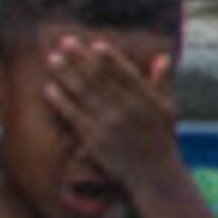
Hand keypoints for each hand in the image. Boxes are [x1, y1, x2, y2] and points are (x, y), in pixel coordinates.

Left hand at [45, 35, 181, 181]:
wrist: (154, 175)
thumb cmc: (161, 139)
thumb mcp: (168, 109)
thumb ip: (162, 83)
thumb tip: (162, 58)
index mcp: (147, 100)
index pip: (126, 74)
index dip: (110, 59)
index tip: (96, 44)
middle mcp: (128, 110)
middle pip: (100, 80)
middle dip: (81, 59)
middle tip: (65, 42)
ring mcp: (110, 125)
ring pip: (85, 94)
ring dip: (67, 75)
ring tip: (53, 59)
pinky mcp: (95, 140)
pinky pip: (74, 116)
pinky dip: (61, 101)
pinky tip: (49, 88)